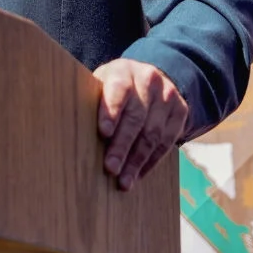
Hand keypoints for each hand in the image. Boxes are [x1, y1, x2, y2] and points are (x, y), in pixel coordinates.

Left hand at [93, 58, 187, 190]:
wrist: (148, 78)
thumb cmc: (113, 89)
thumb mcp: (101, 85)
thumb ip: (92, 103)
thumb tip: (71, 134)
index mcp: (123, 71)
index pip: (118, 89)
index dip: (111, 111)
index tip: (103, 133)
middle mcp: (148, 78)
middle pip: (136, 117)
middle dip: (122, 146)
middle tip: (111, 168)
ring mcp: (168, 93)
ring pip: (154, 132)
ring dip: (137, 160)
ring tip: (124, 181)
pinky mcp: (181, 109)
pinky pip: (168, 141)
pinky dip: (152, 160)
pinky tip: (139, 174)